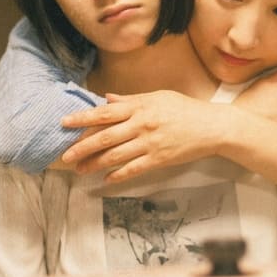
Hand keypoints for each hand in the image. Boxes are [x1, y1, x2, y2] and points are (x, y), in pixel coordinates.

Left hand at [59, 90, 220, 180]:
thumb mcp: (157, 97)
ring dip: (95, 164)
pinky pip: (134, 169)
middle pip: (105, 136)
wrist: (212, 126)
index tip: (65, 123)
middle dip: (82, 147)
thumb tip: (107, 99)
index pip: (105, 113)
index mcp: (140, 107)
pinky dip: (118, 175)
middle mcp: (142, 124)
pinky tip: (106, 179)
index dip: (83, 118)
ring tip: (80, 170)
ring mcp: (150, 143)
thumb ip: (131, 100)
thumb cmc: (184, 109)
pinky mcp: (159, 159)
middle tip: (64, 156)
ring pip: (116, 156)